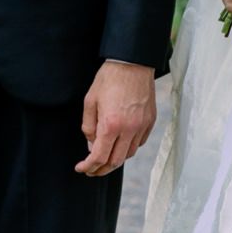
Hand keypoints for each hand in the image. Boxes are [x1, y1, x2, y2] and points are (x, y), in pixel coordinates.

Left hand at [77, 60, 155, 176]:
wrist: (132, 62)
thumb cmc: (109, 78)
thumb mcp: (90, 101)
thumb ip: (89, 126)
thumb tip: (92, 143)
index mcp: (111, 125)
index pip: (99, 157)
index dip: (88, 167)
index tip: (81, 168)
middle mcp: (129, 129)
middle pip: (115, 161)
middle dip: (101, 170)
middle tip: (92, 170)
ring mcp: (142, 126)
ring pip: (129, 154)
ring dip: (116, 159)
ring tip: (106, 157)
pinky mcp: (150, 121)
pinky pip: (139, 142)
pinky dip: (129, 148)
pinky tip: (121, 144)